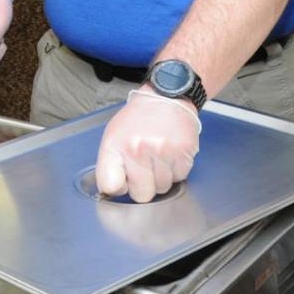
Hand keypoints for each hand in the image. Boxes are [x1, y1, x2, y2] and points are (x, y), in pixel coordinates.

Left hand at [95, 89, 201, 203]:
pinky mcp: (184, 153)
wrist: (166, 98)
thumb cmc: (138, 119)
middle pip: (141, 195)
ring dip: (161, 178)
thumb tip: (112, 191)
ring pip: (162, 189)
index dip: (117, 188)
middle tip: (144, 167)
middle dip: (143, 186)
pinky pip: (180, 178)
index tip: (121, 181)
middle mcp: (138, 149)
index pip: (110, 186)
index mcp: (116, 145)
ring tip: (158, 156)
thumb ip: (110, 163)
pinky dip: (176, 171)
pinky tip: (171, 154)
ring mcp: (162, 152)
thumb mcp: (114, 135)